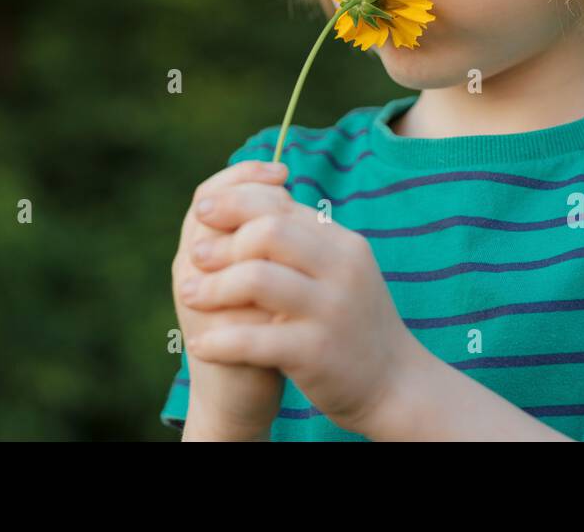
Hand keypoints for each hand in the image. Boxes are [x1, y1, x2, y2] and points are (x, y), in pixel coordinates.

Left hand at [180, 180, 421, 437]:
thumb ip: (302, 238)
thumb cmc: (352, 321)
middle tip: (194, 256)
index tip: (202, 208)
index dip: (233, 202)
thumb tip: (248, 199)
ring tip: (188, 296)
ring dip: (213, 287)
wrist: (395, 384)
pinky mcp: (318, 353)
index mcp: (343, 243)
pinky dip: (221, 342)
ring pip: (258, 278)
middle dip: (222, 241)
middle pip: (269, 231)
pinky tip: (202, 345)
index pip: (280, 204)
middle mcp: (342, 268)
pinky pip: (256, 341)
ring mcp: (332, 310)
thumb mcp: (339, 269)